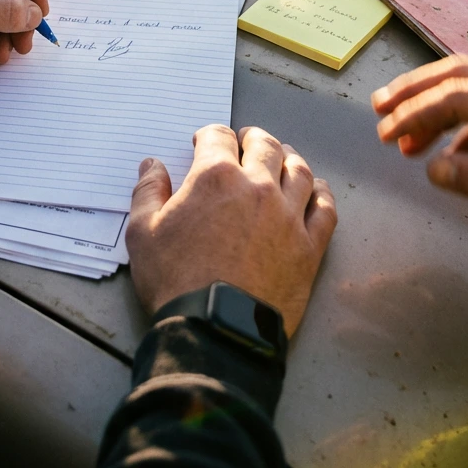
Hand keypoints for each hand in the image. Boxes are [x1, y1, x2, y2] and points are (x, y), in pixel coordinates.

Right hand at [127, 125, 336, 336]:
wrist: (215, 331)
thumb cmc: (175, 281)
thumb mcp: (142, 233)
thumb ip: (147, 192)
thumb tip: (151, 166)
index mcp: (215, 177)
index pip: (218, 137)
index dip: (210, 136)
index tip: (204, 144)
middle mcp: (257, 186)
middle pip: (265, 145)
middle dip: (253, 138)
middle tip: (247, 141)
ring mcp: (288, 216)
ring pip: (299, 171)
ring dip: (289, 158)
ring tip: (283, 157)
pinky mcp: (309, 246)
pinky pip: (325, 209)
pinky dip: (321, 194)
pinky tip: (317, 190)